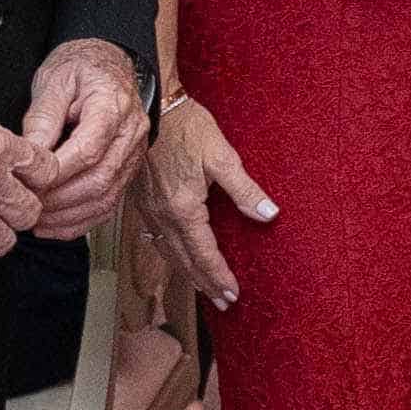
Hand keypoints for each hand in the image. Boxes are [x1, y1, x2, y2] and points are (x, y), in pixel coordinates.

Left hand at [17, 39, 147, 232]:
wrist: (107, 62)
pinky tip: (55, 225)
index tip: (29, 182)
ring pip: (107, 196)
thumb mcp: (54, 81)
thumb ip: (42, 119)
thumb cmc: (80, 67)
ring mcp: (133, 153)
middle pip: (101, 179)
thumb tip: (30, 156)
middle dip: (60, 199)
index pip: (89, 149)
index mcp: (114, 105)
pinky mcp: (127, 167)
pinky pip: (110, 202)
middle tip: (27, 206)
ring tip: (37, 221)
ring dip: (70, 215)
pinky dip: (82, 219)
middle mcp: (131, 132)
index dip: (58, 173)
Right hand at [131, 92, 268, 311]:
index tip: (233, 294)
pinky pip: (156, 237)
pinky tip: (174, 255)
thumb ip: (245, 189)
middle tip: (222, 302)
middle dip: (205, 283)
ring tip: (201, 288)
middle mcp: (163, 215)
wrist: (148, 107)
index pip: (204, 253)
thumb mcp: (220, 155)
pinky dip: (170, 254)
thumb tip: (269, 214)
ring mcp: (149, 209)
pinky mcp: (142, 200)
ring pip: (168, 251)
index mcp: (184, 208)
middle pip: (185, 260)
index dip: (219, 276)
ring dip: (186, 273)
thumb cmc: (184, 127)